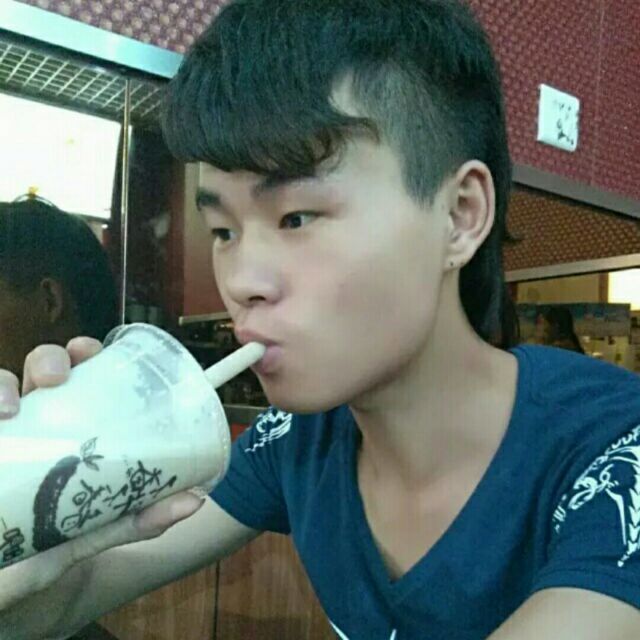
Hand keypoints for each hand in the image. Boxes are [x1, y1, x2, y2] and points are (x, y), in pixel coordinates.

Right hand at [0, 338, 204, 610]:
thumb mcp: (90, 533)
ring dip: (1, 385)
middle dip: (48, 359)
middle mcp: (28, 426)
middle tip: (59, 377)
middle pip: (36, 372)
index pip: (74, 377)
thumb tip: (195, 501)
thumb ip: (136, 519)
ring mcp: (1, 439)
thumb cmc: (45, 553)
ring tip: (8, 410)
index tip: (90, 351)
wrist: (2, 595)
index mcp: (63, 431)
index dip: (80, 354)